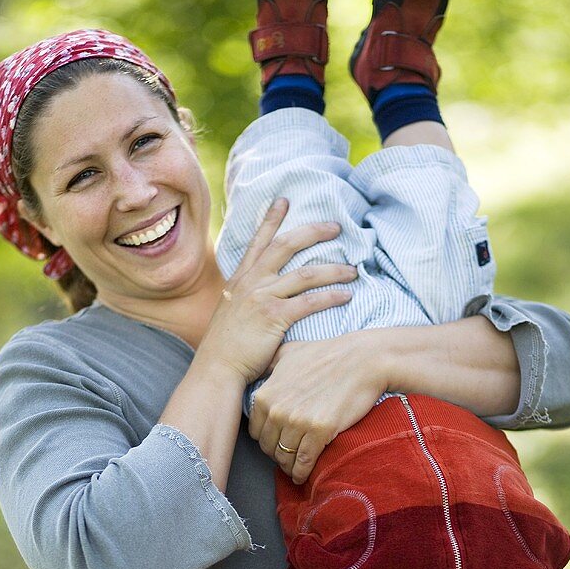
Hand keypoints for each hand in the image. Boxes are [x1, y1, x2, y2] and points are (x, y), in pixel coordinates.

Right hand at [199, 199, 356, 387]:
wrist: (216, 369)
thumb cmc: (226, 348)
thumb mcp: (230, 314)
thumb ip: (246, 300)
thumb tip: (262, 297)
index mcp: (240, 280)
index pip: (258, 241)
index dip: (271, 219)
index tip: (284, 200)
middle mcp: (251, 282)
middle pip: (286, 245)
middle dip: (313, 231)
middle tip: (336, 226)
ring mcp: (262, 297)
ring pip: (305, 273)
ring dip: (333, 269)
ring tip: (353, 269)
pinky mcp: (273, 317)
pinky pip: (309, 301)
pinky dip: (330, 296)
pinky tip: (347, 296)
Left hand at [249, 330, 388, 483]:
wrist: (363, 360)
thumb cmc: (328, 354)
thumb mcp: (289, 352)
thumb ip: (270, 364)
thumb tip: (260, 371)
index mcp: (266, 395)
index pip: (256, 432)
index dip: (267, 439)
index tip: (278, 442)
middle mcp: (277, 410)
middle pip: (269, 448)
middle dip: (277, 454)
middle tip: (288, 456)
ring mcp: (298, 422)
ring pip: (285, 458)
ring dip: (289, 466)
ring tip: (295, 468)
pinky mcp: (319, 432)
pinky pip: (303, 462)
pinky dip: (301, 473)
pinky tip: (303, 475)